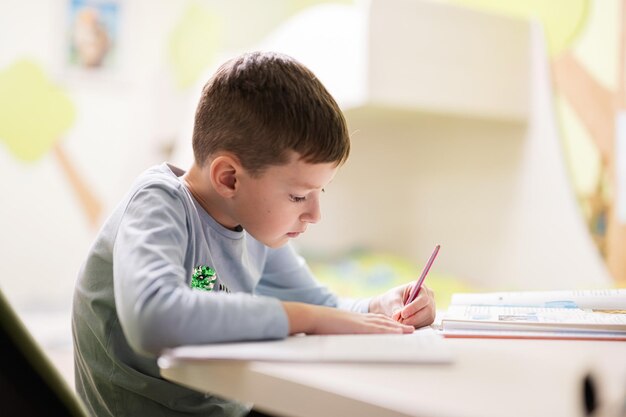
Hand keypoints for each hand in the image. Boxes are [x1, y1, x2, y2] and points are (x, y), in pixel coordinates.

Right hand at [282, 302, 413, 334]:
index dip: (389, 324)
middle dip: (398, 325)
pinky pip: (378, 329)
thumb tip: (344, 338)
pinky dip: (390, 330)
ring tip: (410, 331)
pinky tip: (399, 333)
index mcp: (356, 319)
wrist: (314, 317)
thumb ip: (343, 331)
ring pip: (384, 324)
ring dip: (398, 328)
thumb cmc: (321, 324)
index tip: (398, 327)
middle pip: (384, 321)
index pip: (376, 321)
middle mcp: (361, 318)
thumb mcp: (335, 328)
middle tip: (411, 329)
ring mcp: (361, 322)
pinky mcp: (359, 327)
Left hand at [369, 283, 435, 327]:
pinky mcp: (429, 317)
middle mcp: (428, 296)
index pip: (422, 298)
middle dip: (413, 318)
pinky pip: (425, 324)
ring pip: (427, 318)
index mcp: (420, 287)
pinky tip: (405, 324)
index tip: (403, 314)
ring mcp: (430, 307)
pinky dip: (414, 325)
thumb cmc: (392, 299)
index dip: (414, 307)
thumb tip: (397, 316)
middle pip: (427, 309)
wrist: (391, 306)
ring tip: (400, 322)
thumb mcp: (392, 301)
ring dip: (413, 323)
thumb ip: (396, 307)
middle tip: (400, 321)